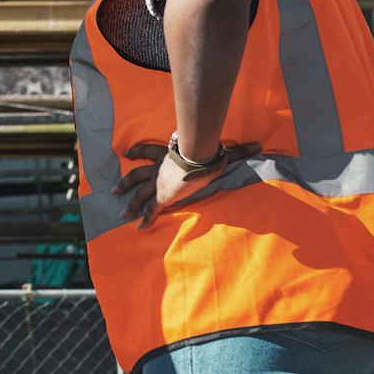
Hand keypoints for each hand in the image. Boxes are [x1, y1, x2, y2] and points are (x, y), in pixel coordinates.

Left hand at [112, 139, 259, 229]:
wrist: (195, 160)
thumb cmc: (206, 153)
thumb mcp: (220, 151)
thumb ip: (239, 150)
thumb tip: (259, 145)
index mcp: (167, 156)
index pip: (149, 151)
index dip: (138, 151)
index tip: (128, 153)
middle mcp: (158, 169)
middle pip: (137, 175)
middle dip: (126, 183)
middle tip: (114, 190)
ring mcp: (159, 183)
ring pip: (139, 194)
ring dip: (130, 204)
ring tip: (121, 214)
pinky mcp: (163, 196)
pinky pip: (152, 210)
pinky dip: (146, 219)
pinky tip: (140, 228)